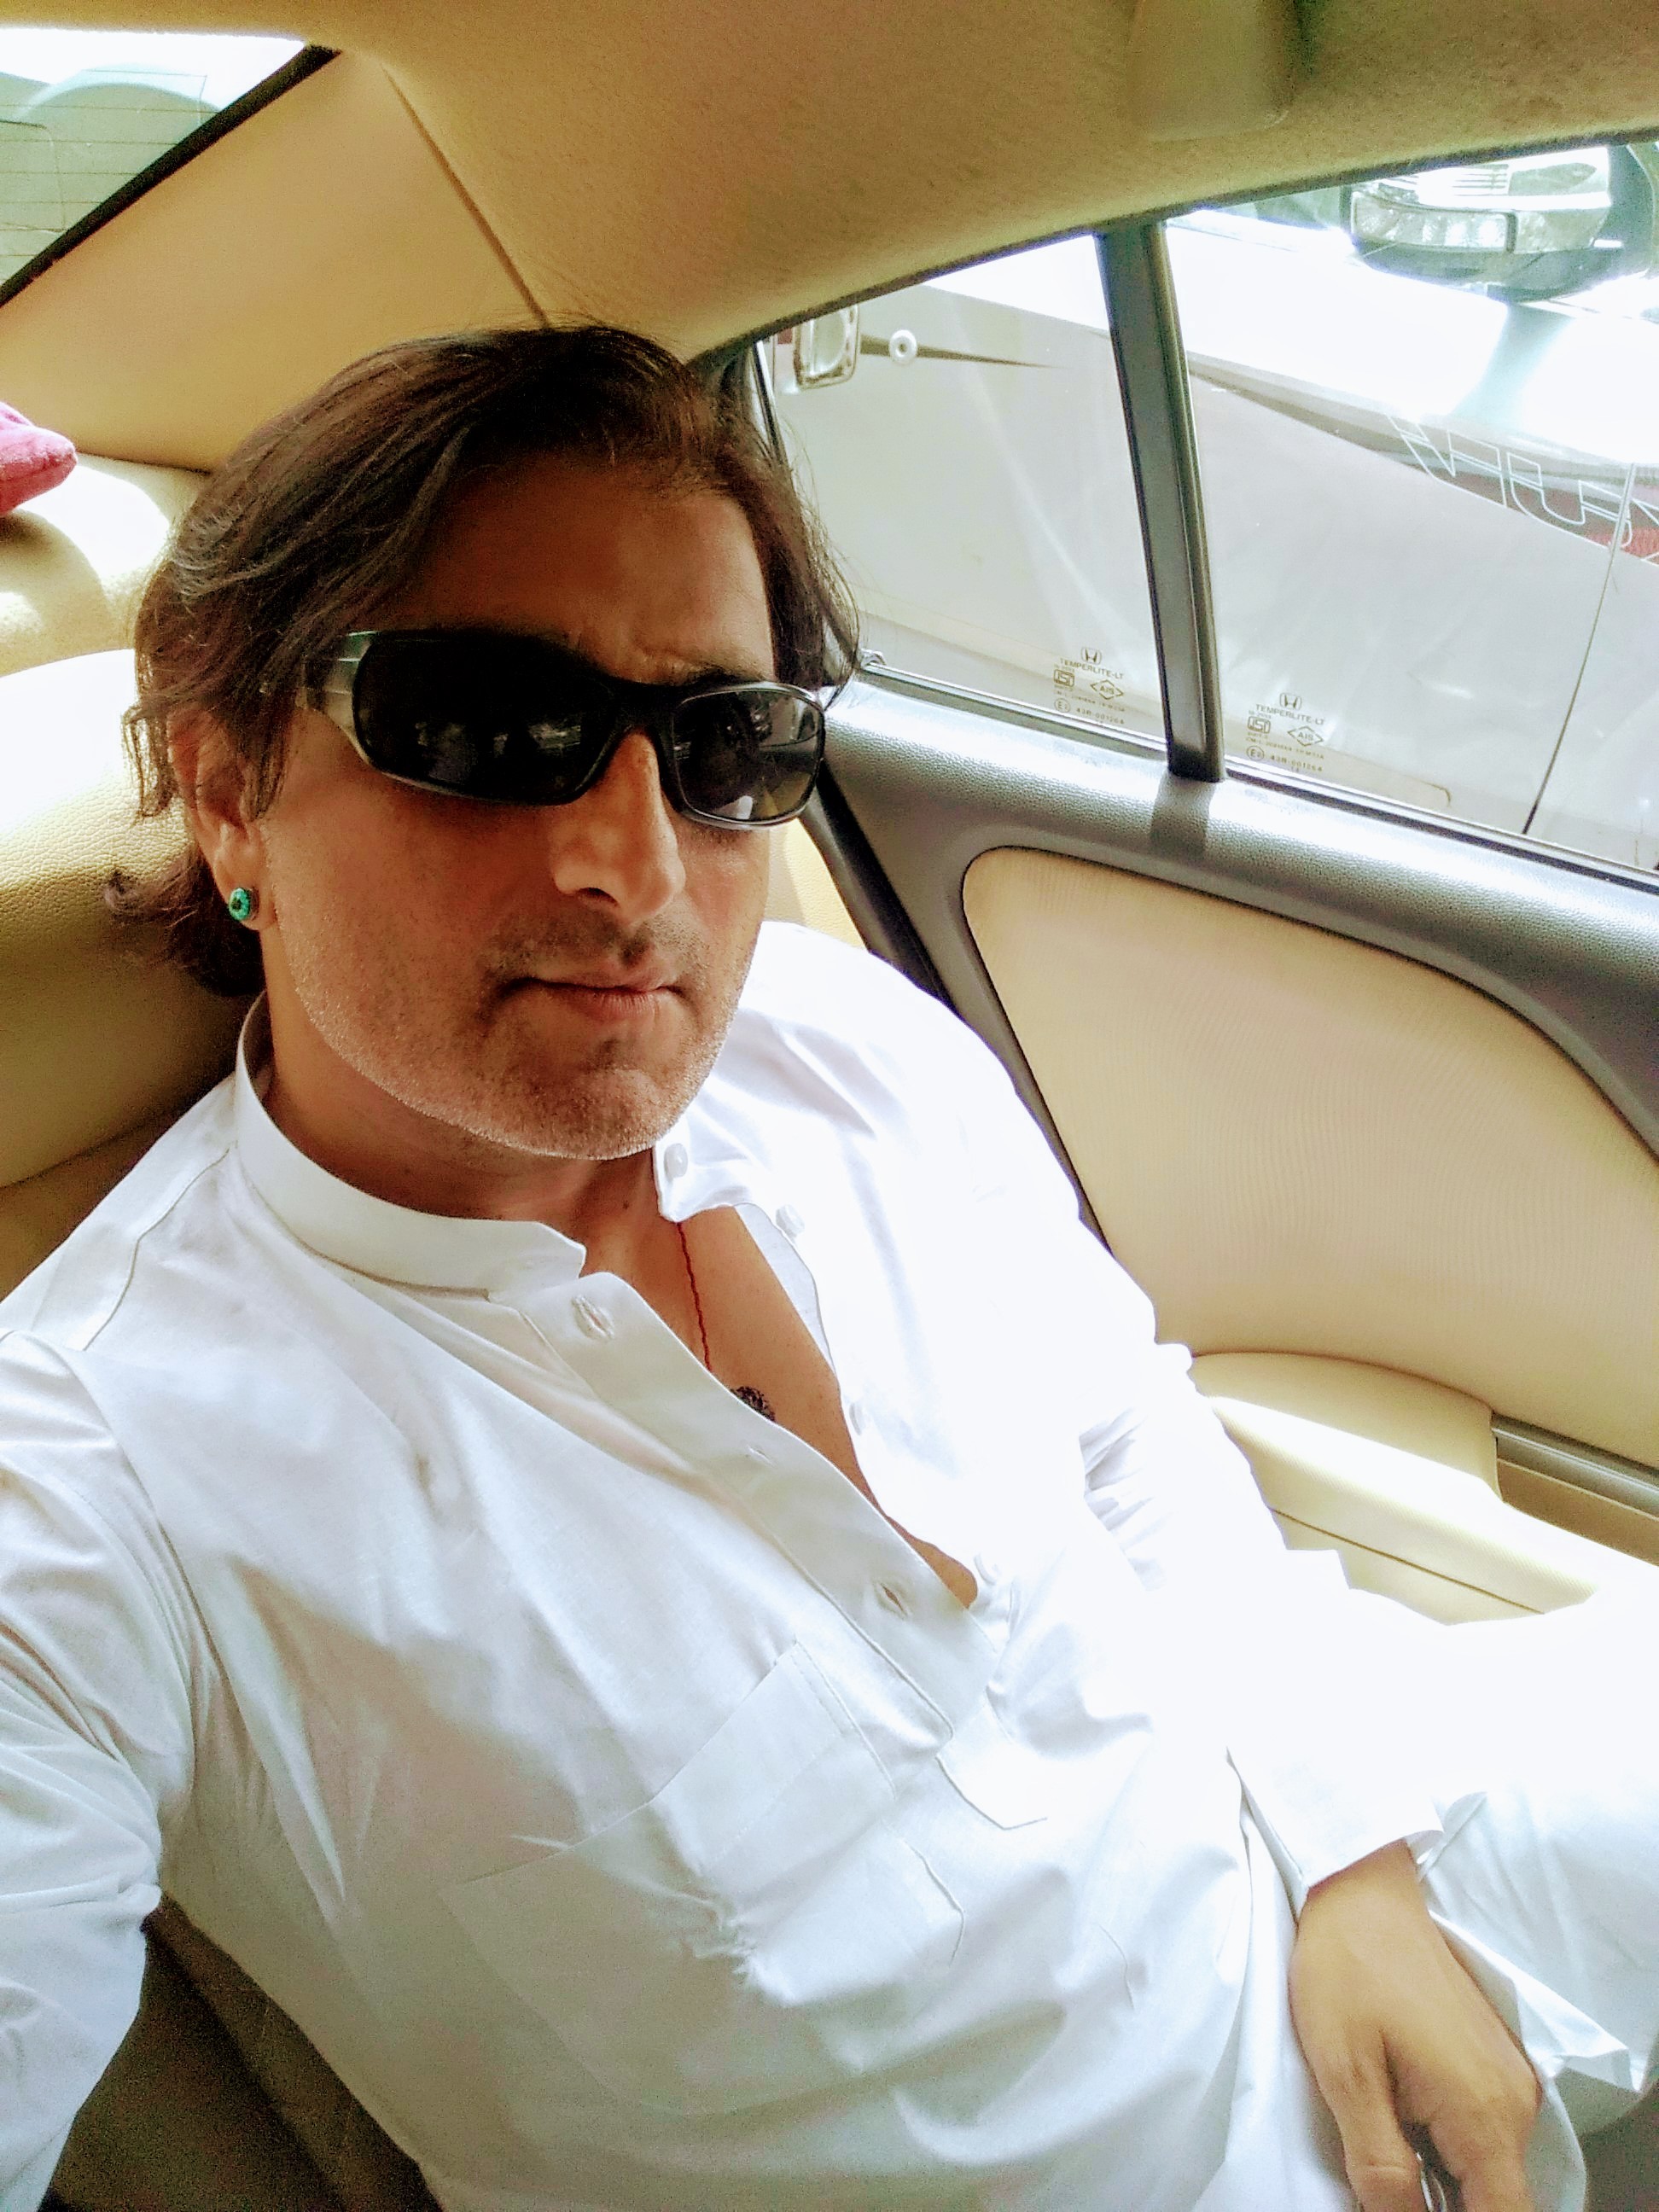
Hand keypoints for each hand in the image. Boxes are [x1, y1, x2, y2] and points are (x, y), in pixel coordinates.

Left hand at [1289, 1842, 1541, 2211]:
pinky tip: (1396, 2109)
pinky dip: (1443, 2139)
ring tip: (1381, 2129)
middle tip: (1380, 2164)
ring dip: (1438, 2170)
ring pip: (1485, 2166)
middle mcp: (1513, 2103)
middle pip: (1492, 2197)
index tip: (1400, 2205)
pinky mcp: (1493, 2061)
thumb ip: (1380, 2166)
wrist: (1362, 1891)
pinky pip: (1479, 2129)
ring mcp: (1508, 2079)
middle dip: (1440, 2200)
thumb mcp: (1345, 2074)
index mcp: (1483, 2114)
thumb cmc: (1346, 1971)